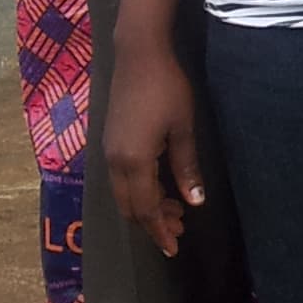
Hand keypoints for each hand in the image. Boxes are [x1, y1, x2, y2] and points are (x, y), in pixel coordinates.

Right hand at [102, 42, 205, 258]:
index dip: (159, 231)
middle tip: (179, 230)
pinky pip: (121, 179)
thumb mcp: (184, 128)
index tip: (173, 249)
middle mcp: (115, 162)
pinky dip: (138, 191)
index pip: (146, 209)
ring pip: (124, 194)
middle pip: (131, 207)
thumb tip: (194, 202)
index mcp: (134, 162)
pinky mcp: (110, 141)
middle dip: (152, 223)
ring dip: (145, 206)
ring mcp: (109, 151)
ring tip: (174, 210)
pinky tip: (159, 186)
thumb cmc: (167, 88)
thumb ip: (187, 167)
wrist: (138, 54)